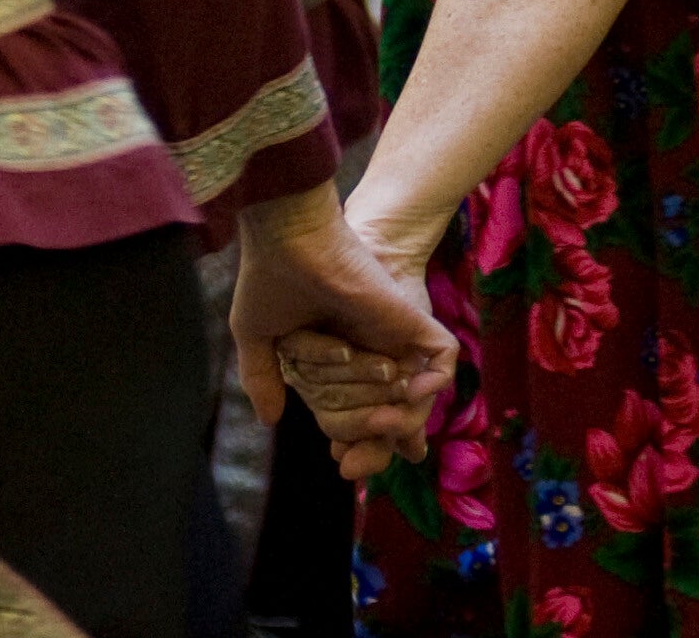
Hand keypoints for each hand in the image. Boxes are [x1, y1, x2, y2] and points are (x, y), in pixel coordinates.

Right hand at [228, 187, 454, 481]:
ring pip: (410, 398)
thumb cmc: (268, 277)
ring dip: (384, 413)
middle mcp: (363, 348)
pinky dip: (433, 384)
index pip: (348, 412)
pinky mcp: (412, 320)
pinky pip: (441, 365)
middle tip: (350, 461)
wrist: (289, 236)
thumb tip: (270, 420)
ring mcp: (389, 334)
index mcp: (331, 356)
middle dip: (367, 437)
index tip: (342, 463)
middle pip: (380, 414)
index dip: (350, 440)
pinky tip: (406, 388)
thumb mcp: (257, 333)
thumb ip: (263, 377)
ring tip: (366, 404)